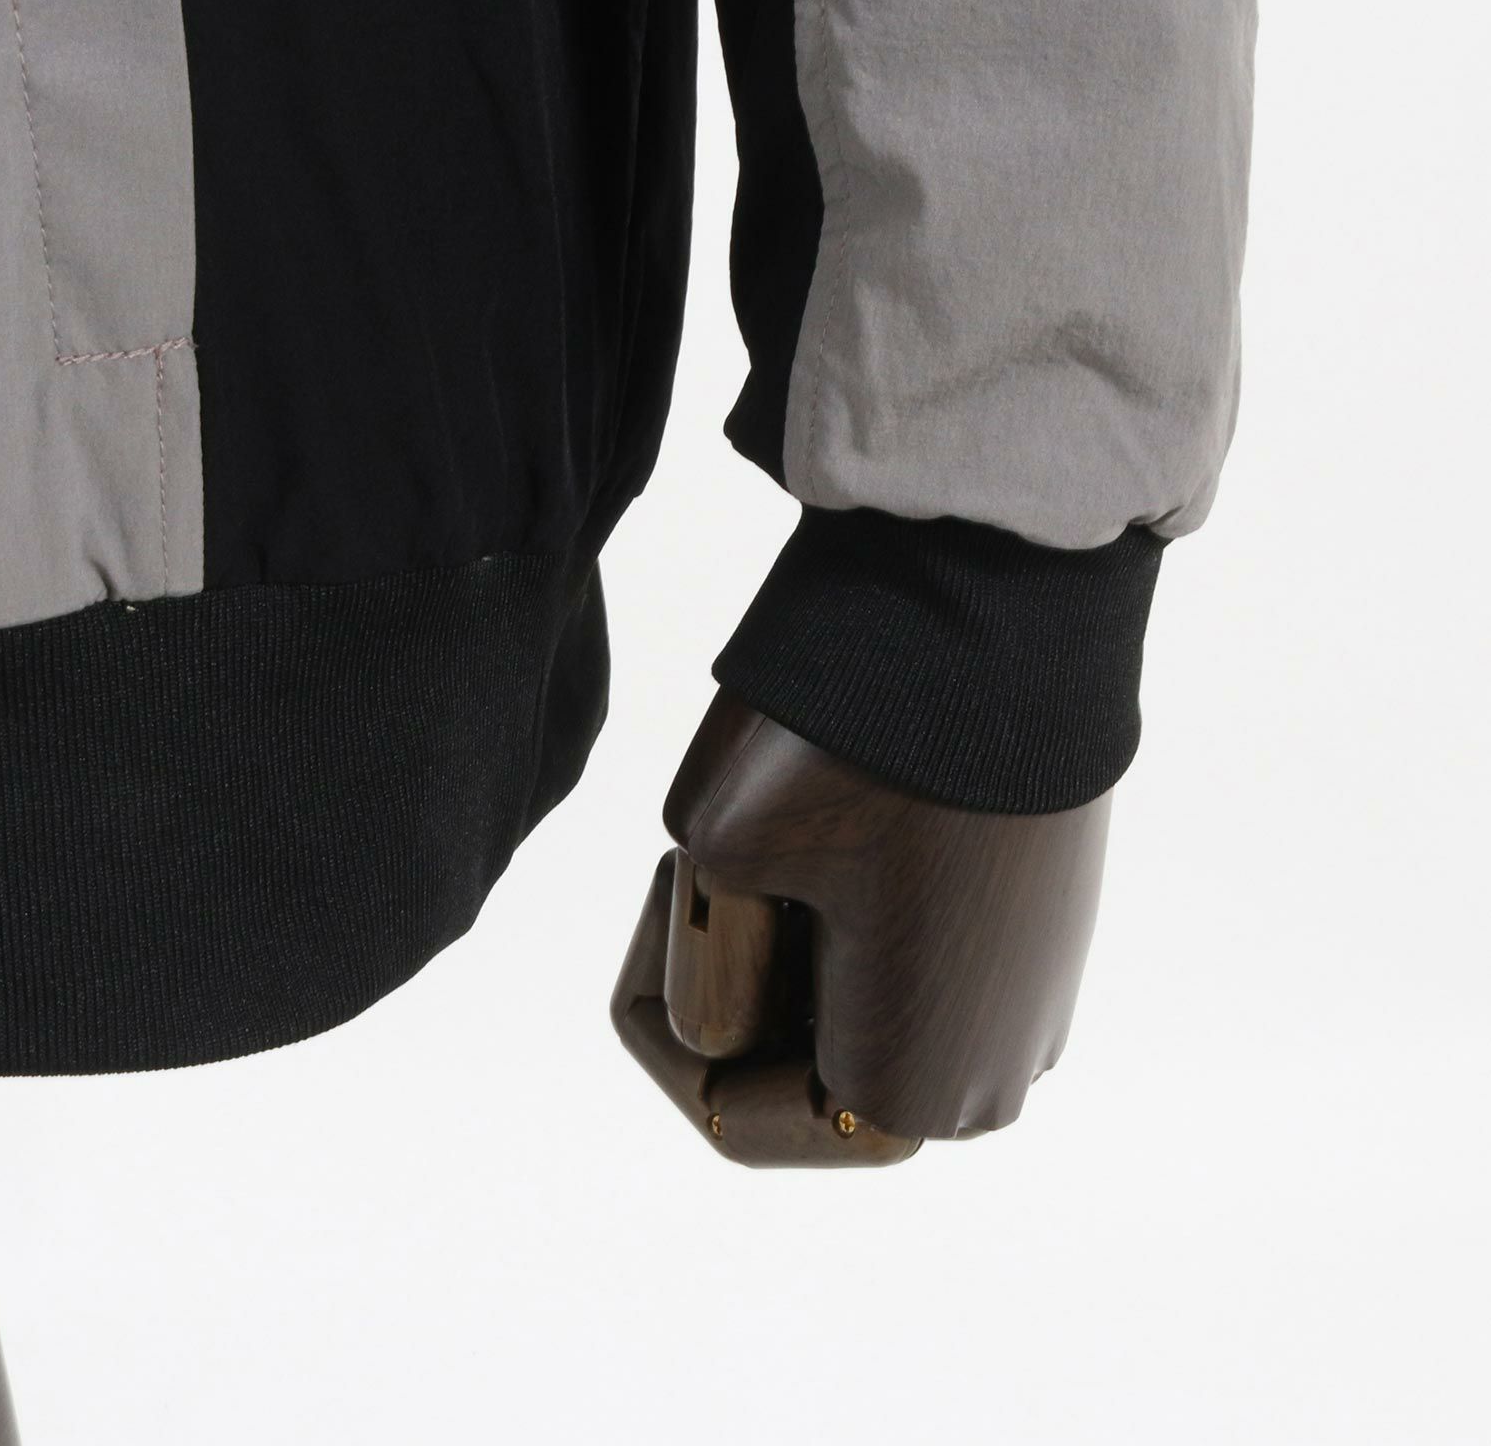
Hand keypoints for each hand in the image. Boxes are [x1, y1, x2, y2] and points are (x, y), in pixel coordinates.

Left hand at [611, 691, 1111, 1167]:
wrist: (1007, 617)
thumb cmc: (851, 738)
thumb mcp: (711, 848)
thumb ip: (701, 947)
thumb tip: (759, 955)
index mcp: (909, 1094)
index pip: (728, 1102)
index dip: (667, 1012)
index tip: (676, 886)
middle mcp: (992, 1075)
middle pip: (798, 1056)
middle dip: (743, 971)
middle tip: (723, 853)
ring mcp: (1036, 997)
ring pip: (860, 995)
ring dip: (802, 933)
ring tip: (789, 820)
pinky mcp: (1052, 925)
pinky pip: (924, 947)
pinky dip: (863, 899)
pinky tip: (855, 805)